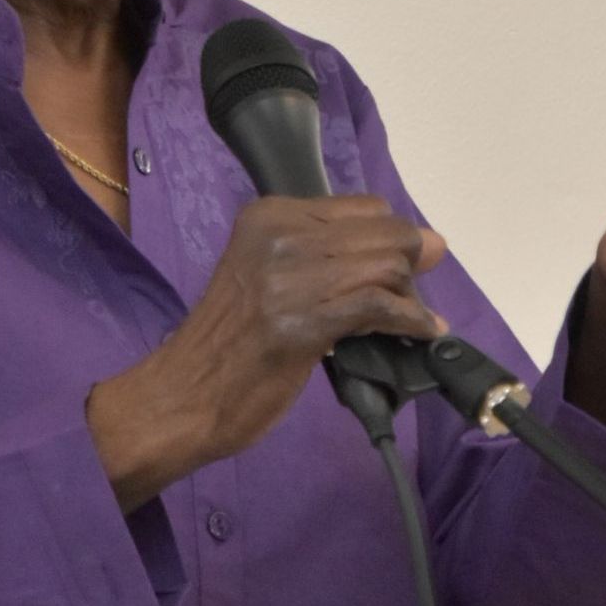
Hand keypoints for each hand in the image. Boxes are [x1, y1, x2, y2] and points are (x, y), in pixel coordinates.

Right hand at [87, 194, 449, 509]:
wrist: (182, 396)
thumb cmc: (226, 345)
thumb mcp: (268, 278)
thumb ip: (326, 259)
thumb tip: (423, 244)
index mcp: (268, 216)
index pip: (364, 208)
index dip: (392, 240)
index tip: (398, 273)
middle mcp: (280, 234)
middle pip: (384, 233)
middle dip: (409, 267)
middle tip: (411, 303)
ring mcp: (291, 276)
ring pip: (388, 267)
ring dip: (412, 299)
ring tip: (414, 324)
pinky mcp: (305, 321)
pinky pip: (381, 306)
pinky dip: (411, 321)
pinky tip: (420, 335)